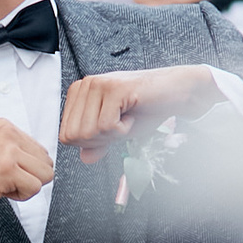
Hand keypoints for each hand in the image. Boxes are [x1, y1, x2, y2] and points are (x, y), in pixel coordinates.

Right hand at [0, 117, 57, 225]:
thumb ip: (18, 149)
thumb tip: (47, 160)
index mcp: (4, 126)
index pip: (41, 151)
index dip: (24, 168)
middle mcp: (6, 133)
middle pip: (47, 163)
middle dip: (28, 177)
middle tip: (0, 179)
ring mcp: (7, 151)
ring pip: (45, 176)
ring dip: (24, 187)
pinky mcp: (7, 170)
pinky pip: (35, 189)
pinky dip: (19, 196)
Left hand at [59, 65, 222, 163]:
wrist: (176, 92)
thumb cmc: (147, 109)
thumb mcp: (116, 132)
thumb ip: (98, 143)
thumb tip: (84, 158)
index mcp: (78, 94)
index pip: (66, 136)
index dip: (90, 142)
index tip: (111, 127)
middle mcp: (84, 85)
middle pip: (74, 136)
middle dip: (100, 140)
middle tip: (120, 124)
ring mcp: (97, 84)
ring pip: (89, 132)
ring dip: (113, 134)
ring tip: (127, 117)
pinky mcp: (114, 88)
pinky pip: (106, 126)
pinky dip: (123, 129)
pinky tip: (132, 114)